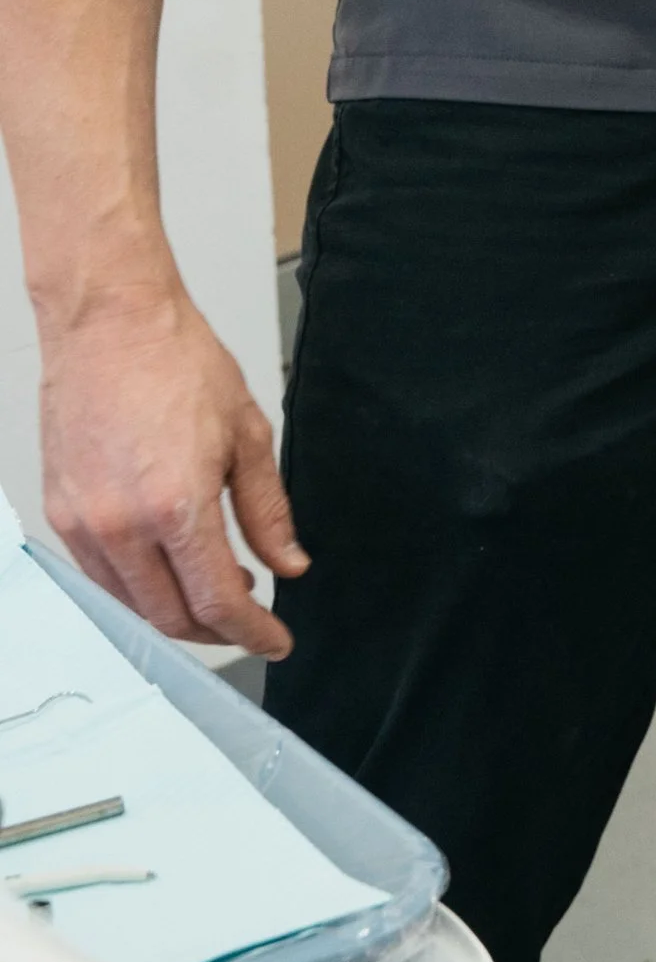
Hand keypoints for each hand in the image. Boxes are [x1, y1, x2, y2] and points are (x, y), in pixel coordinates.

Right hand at [41, 285, 306, 656]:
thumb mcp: (248, 434)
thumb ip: (268, 510)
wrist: (109, 321)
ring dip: (175, 613)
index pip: (217, 601)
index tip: (274, 640)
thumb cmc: (176, 361)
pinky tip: (167, 566)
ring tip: (213, 588)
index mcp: (176, 506)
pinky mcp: (60, 511)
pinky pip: (100, 576)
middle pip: (170, 618)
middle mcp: (122, 525)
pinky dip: (137, 588)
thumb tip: (289, 562)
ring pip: (131, 605)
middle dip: (216, 630)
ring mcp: (83, 522)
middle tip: (249, 618)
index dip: (252, 632)